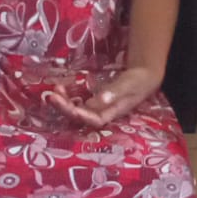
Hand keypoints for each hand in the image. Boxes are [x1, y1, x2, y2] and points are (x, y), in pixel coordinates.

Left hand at [45, 66, 161, 127]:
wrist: (143, 78)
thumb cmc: (138, 82)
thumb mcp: (129, 85)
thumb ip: (115, 92)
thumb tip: (100, 99)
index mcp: (112, 113)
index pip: (94, 119)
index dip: (81, 115)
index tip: (71, 107)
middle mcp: (102, 114)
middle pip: (81, 117)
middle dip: (66, 108)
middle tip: (52, 96)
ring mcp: (97, 108)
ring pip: (77, 110)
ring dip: (64, 103)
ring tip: (54, 92)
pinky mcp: (94, 101)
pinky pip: (77, 103)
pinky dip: (68, 97)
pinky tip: (61, 89)